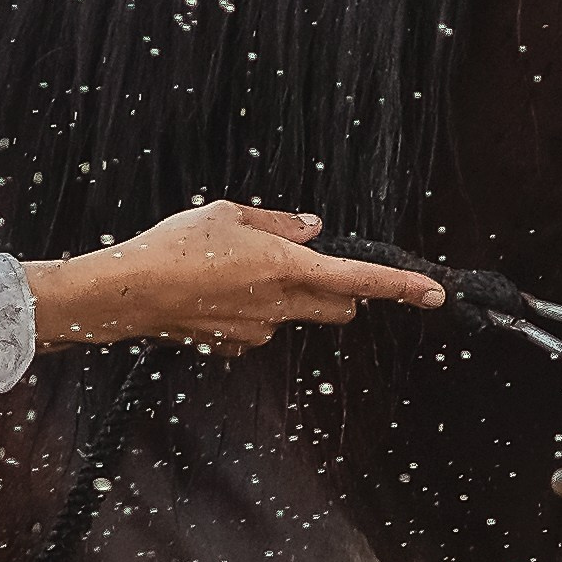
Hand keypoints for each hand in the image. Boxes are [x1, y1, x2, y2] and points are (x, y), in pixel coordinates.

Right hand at [23, 204, 447, 351]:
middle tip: (315, 267)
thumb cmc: (175, 246)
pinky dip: (250, 312)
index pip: (362, 279)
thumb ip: (278, 222)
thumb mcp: (229, 214)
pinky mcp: (234, 347)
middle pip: (340, 306)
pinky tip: (213, 295)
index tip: (435, 293)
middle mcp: (282, 305)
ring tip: (233, 271)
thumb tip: (311, 227)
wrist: (126, 293)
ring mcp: (260, 331)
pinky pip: (259, 328)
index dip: (403, 286)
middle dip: (345, 293)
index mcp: (289, 267)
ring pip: (296, 316)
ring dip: (286, 297)